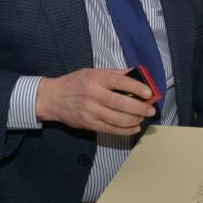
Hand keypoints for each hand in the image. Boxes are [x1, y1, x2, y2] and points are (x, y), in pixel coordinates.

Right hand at [36, 68, 156, 134]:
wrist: (52, 98)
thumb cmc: (76, 83)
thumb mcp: (93, 72)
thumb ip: (116, 74)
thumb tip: (138, 74)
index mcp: (96, 79)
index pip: (120, 82)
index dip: (137, 88)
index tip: (149, 93)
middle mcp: (93, 94)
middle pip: (121, 103)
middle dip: (139, 108)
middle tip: (151, 110)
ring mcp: (90, 111)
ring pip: (117, 119)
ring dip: (134, 120)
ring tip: (143, 118)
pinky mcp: (88, 124)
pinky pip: (110, 129)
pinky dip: (125, 130)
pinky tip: (134, 128)